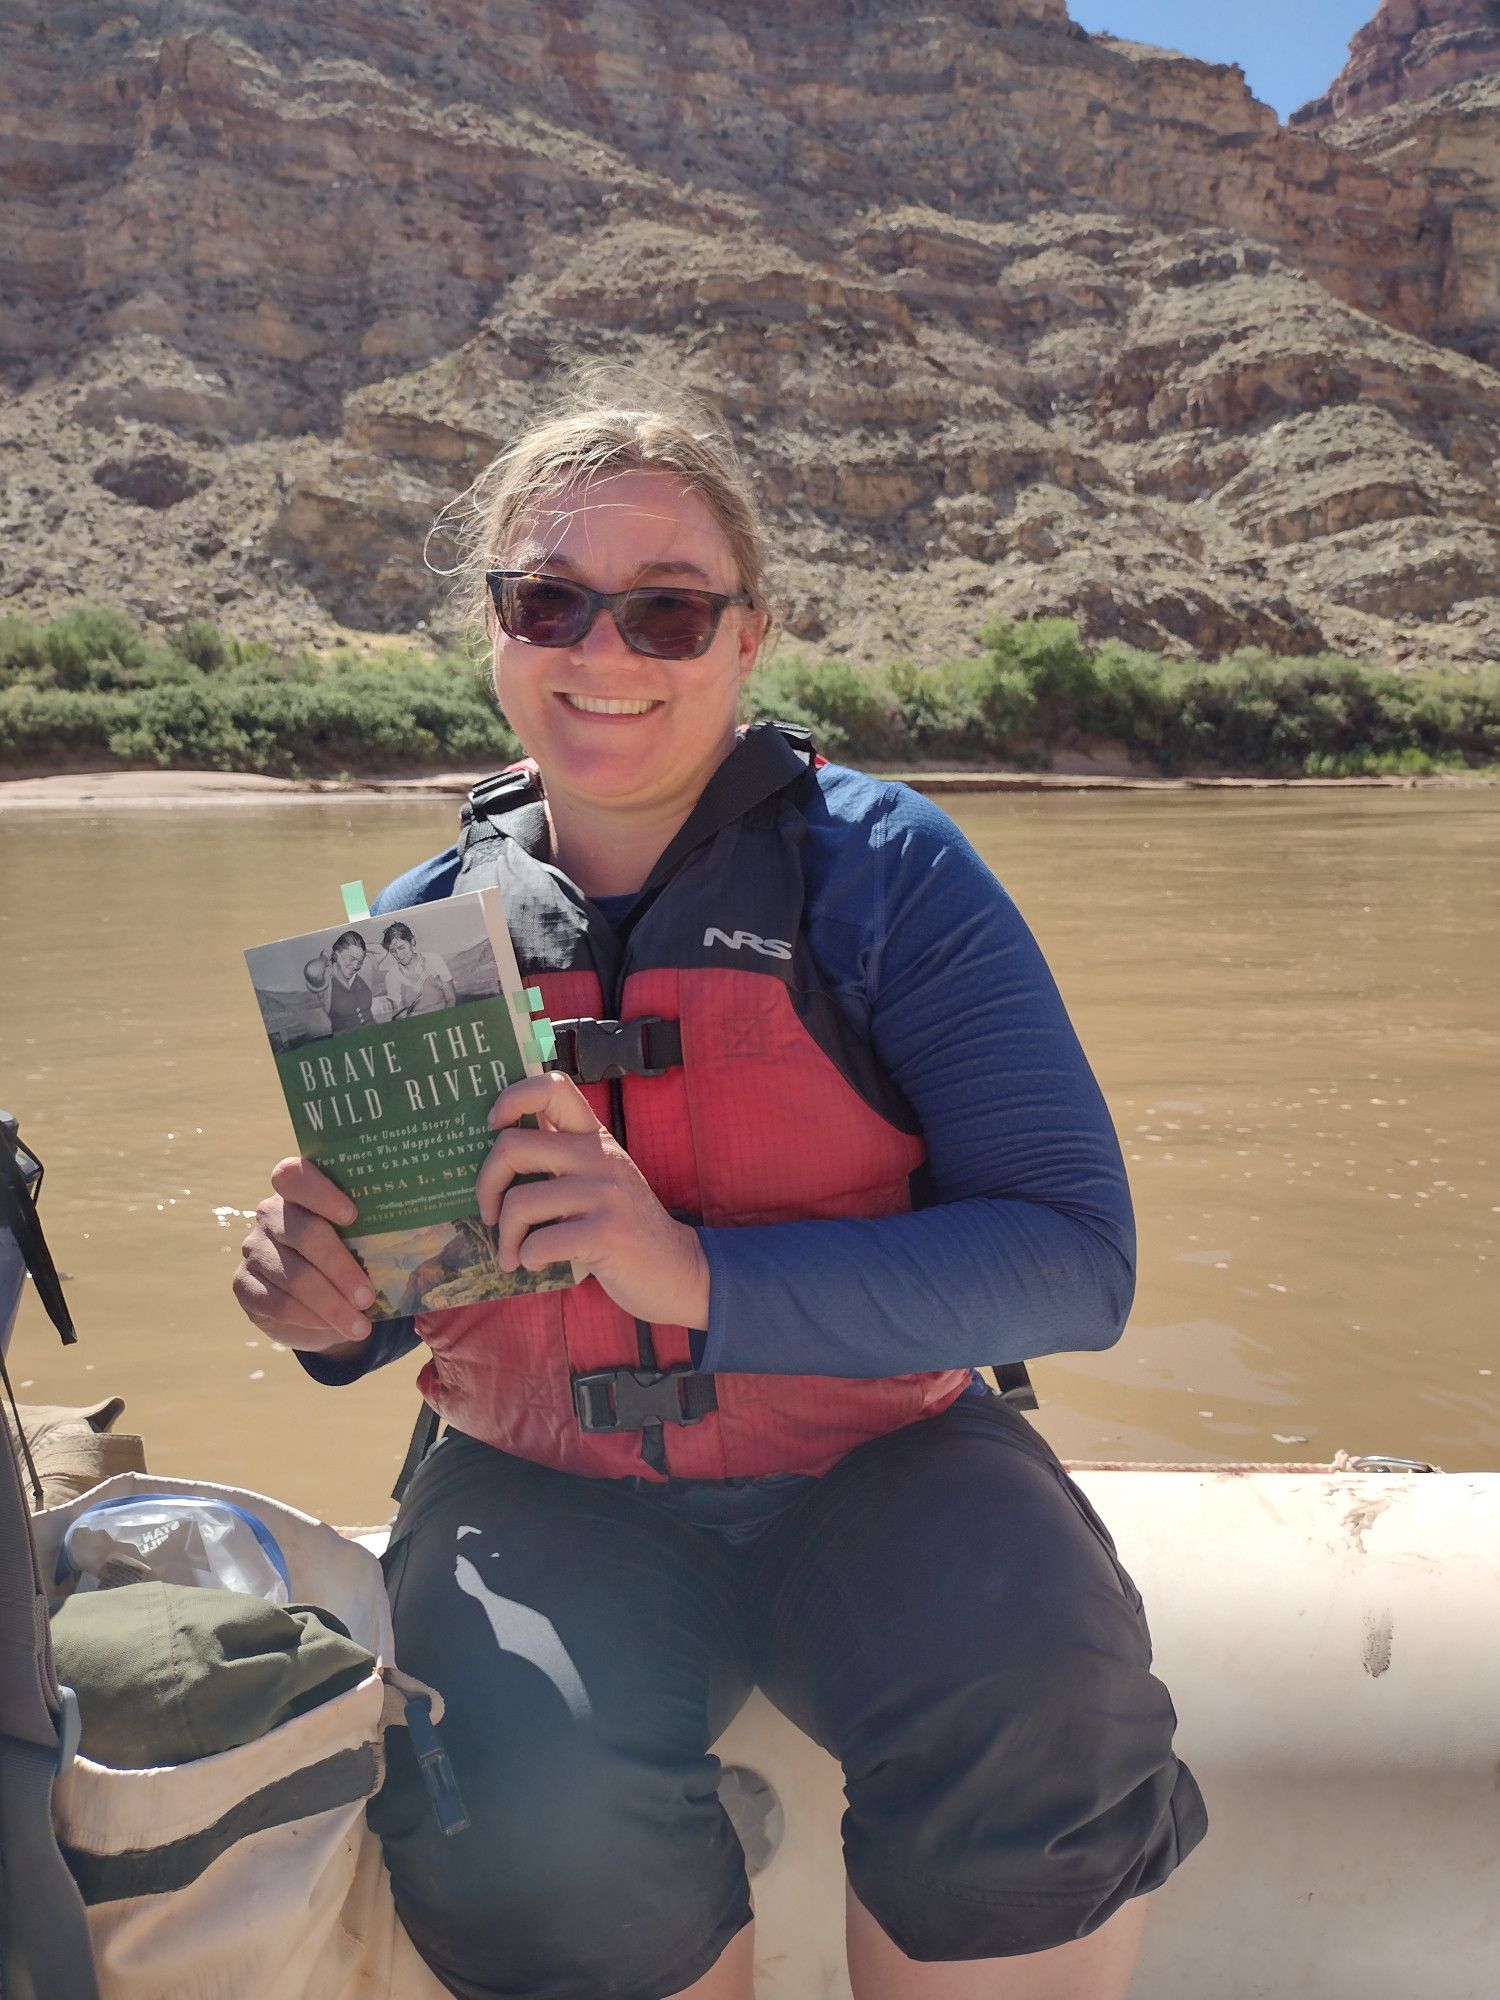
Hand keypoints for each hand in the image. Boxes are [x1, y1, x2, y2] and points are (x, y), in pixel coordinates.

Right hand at [232, 1158, 376, 1354]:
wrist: (318, 1304)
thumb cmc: (349, 1259)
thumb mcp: (361, 1241)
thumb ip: (372, 1231)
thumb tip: (419, 1238)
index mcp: (298, 1192)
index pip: (293, 1176)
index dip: (320, 1192)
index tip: (352, 1215)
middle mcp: (271, 1214)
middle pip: (303, 1232)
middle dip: (340, 1267)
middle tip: (367, 1296)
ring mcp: (254, 1249)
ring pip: (293, 1276)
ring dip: (331, 1304)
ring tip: (360, 1325)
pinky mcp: (244, 1285)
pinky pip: (278, 1303)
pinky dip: (310, 1319)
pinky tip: (332, 1329)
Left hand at [477, 1074, 710, 1328]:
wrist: (676, 1269)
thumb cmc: (623, 1226)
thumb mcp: (600, 1178)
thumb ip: (562, 1158)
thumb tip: (495, 1149)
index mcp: (595, 1137)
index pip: (552, 1087)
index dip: (511, 1099)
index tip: (494, 1128)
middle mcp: (600, 1156)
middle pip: (512, 1147)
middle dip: (486, 1186)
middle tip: (491, 1212)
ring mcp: (605, 1194)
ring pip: (519, 1203)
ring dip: (505, 1238)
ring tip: (513, 1253)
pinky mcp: (607, 1234)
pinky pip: (539, 1243)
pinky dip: (526, 1259)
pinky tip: (535, 1264)